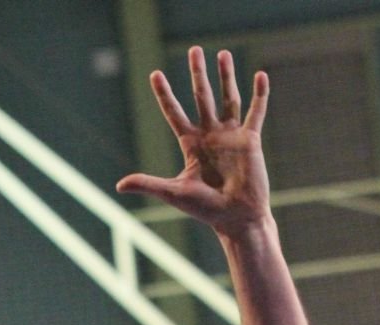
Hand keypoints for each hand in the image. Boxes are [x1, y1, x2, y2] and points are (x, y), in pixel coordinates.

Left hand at [118, 47, 269, 236]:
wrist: (235, 218)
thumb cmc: (205, 209)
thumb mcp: (173, 192)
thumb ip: (148, 184)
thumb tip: (119, 185)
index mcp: (191, 145)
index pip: (174, 113)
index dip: (165, 94)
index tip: (155, 74)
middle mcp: (210, 136)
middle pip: (202, 97)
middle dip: (197, 73)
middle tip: (194, 50)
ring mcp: (230, 136)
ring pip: (228, 98)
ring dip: (226, 76)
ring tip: (223, 53)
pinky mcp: (250, 140)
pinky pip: (256, 112)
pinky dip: (260, 94)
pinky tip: (260, 74)